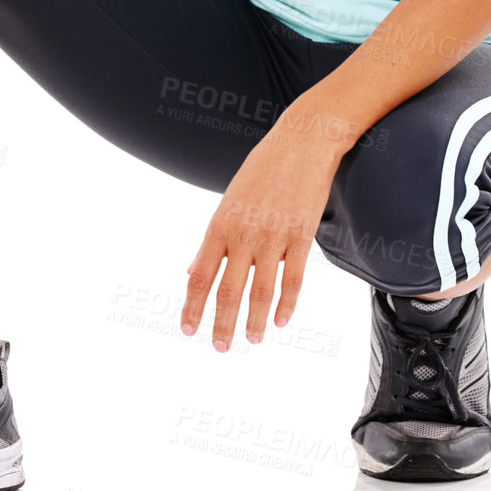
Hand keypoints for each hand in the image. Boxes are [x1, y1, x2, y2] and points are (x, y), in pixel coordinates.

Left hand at [180, 119, 342, 351]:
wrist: (302, 142)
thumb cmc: (262, 170)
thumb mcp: (228, 201)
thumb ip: (212, 239)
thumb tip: (191, 269)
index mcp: (220, 224)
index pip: (200, 274)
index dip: (192, 306)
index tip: (187, 330)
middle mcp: (243, 234)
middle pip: (228, 290)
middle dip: (221, 324)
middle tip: (218, 348)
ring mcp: (274, 236)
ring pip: (261, 291)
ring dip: (254, 321)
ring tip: (251, 341)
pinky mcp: (302, 236)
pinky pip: (293, 279)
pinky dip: (286, 304)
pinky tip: (280, 321)